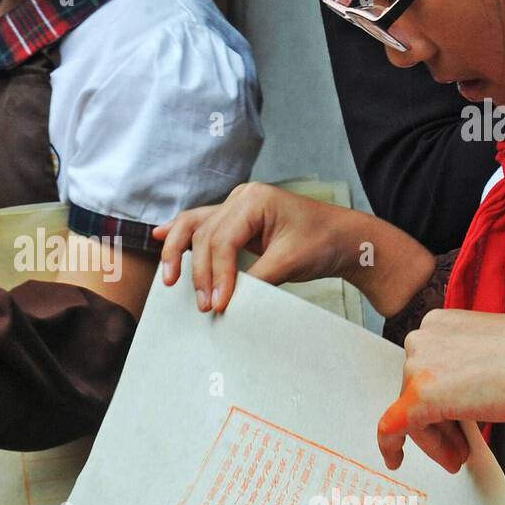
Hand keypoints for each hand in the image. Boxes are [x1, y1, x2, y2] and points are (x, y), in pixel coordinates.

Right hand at [155, 182, 435, 317]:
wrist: (345, 238)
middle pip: (204, 236)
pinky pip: (203, 224)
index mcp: (254, 200)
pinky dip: (181, 233)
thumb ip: (256, 278)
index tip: (219, 304)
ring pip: (195, 227)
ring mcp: (237, 206)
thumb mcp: (290, 262)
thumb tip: (227, 300)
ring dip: (179, 252)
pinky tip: (159, 237)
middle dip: (202, 273)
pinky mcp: (237, 220)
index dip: (218, 275)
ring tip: (169, 278)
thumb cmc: (323, 242)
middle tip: (206, 306)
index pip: (222, 240)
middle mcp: (241, 198)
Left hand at [375, 310, 504, 473]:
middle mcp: (422, 337)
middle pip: (417, 390)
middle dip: (439, 422)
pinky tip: (394, 461)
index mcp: (439, 323)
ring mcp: (418, 365)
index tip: (454, 421)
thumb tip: (455, 398)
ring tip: (459, 457)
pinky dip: (391, 446)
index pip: (428, 368)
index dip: (441, 400)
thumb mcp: (491, 353)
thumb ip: (465, 368)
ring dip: (436, 438)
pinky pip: (393, 427)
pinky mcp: (420, 396)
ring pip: (412, 411)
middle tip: (460, 447)